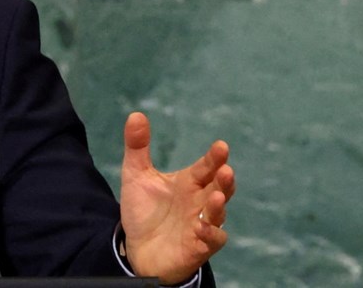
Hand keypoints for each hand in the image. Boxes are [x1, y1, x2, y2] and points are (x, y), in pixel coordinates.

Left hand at [119, 112, 235, 284]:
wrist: (137, 247)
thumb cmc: (144, 210)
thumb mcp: (136, 175)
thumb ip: (137, 147)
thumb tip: (136, 114)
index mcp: (189, 182)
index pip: (206, 167)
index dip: (214, 158)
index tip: (221, 146)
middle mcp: (200, 201)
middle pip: (219, 187)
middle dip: (224, 179)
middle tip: (226, 169)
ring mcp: (202, 223)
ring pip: (218, 213)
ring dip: (218, 205)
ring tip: (215, 195)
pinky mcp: (199, 246)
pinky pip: (212, 240)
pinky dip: (210, 234)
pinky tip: (201, 227)